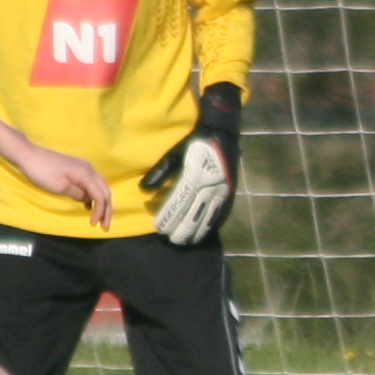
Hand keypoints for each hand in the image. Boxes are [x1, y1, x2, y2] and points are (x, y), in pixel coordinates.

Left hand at [0, 128, 114, 227]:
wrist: (28, 155)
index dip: (101, 212)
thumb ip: (77, 194)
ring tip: (99, 218)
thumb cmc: (42, 172)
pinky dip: (92, 196)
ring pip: (99, 187)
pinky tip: (88, 206)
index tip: (95, 225)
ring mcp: (83, 167)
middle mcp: (89, 169)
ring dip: (101, 203)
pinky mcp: (76, 168)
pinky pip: (90, 184)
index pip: (100, 196)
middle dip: (107, 209)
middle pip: (104, 191)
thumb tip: (86, 199)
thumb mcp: (60, 187)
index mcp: (86, 174)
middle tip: (105, 226)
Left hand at [147, 87, 242, 244]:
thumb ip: (160, 172)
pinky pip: (220, 213)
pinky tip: (203, 233)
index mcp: (194, 175)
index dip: (168, 217)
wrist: (223, 133)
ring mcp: (222, 191)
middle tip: (171, 239)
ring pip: (207, 217)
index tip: (159, 227)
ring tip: (186, 241)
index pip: (178, 202)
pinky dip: (211, 225)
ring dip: (196, 231)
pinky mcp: (230, 192)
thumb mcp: (175, 152)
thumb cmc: (195, 142)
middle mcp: (209, 186)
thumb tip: (144, 190)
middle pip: (193, 214)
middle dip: (181, 229)